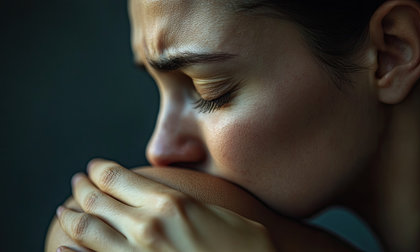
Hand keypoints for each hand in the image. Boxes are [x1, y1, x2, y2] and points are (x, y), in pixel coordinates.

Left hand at [56, 159, 275, 251]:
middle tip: (76, 183)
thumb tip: (170, 200)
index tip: (94, 167)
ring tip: (65, 210)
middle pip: (97, 201)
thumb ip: (190, 205)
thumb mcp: (221, 215)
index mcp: (170, 204)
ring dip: (72, 217)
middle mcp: (146, 227)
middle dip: (82, 189)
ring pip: (86, 231)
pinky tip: (61, 247)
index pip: (117, 178)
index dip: (100, 170)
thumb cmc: (244, 249)